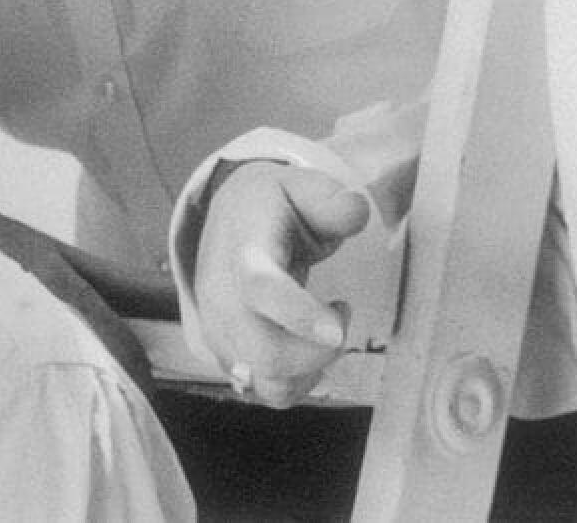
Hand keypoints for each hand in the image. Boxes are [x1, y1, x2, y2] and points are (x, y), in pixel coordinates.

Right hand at [193, 161, 369, 407]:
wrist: (230, 216)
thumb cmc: (275, 205)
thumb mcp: (302, 186)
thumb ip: (332, 199)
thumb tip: (356, 212)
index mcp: (244, 250)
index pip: (260, 288)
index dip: (298, 315)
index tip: (338, 327)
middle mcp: (223, 296)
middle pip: (265, 353)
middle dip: (319, 352)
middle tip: (340, 314)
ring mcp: (220, 329)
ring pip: (267, 383)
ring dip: (311, 370)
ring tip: (324, 332)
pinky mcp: (226, 353)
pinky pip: (265, 390)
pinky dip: (298, 381)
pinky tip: (307, 346)